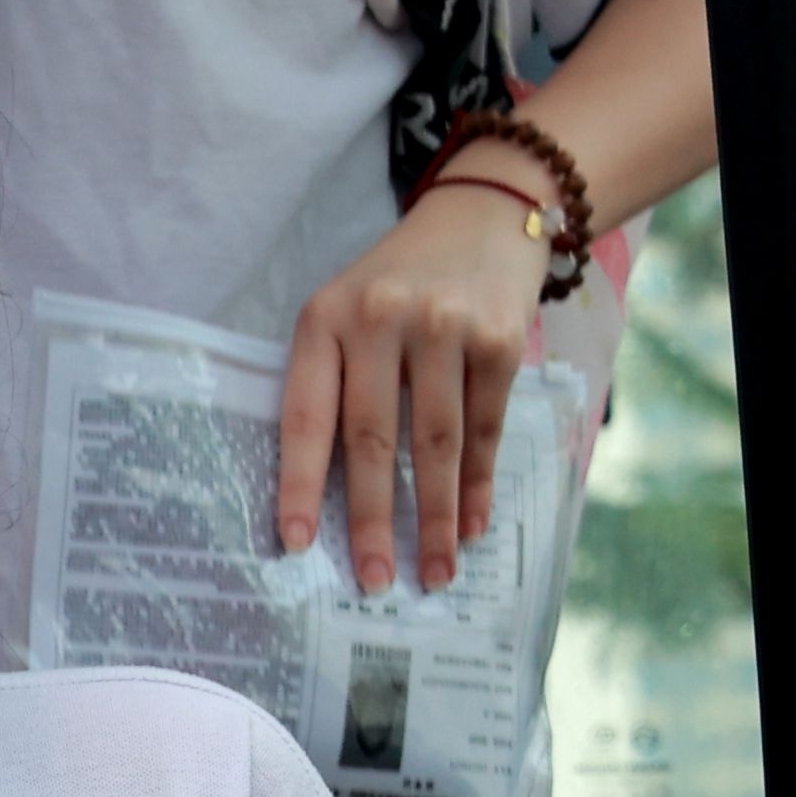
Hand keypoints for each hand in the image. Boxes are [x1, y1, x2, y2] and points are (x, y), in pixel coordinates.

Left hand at [275, 175, 558, 591]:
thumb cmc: (398, 281)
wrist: (484, 214)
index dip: (301, 485)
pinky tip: (473, 527)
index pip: (306, 417)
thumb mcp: (345, 311)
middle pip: (373, 440)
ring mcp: (445, 329)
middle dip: (374, 520)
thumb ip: (332, 381)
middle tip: (373, 582)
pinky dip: (479, 484)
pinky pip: (485, 427)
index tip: (295, 544)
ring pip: (435, 443)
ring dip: (436, 517)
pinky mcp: (500, 340)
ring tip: (434, 573)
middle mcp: (381, 321)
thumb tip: (326, 493)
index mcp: (324, 320)